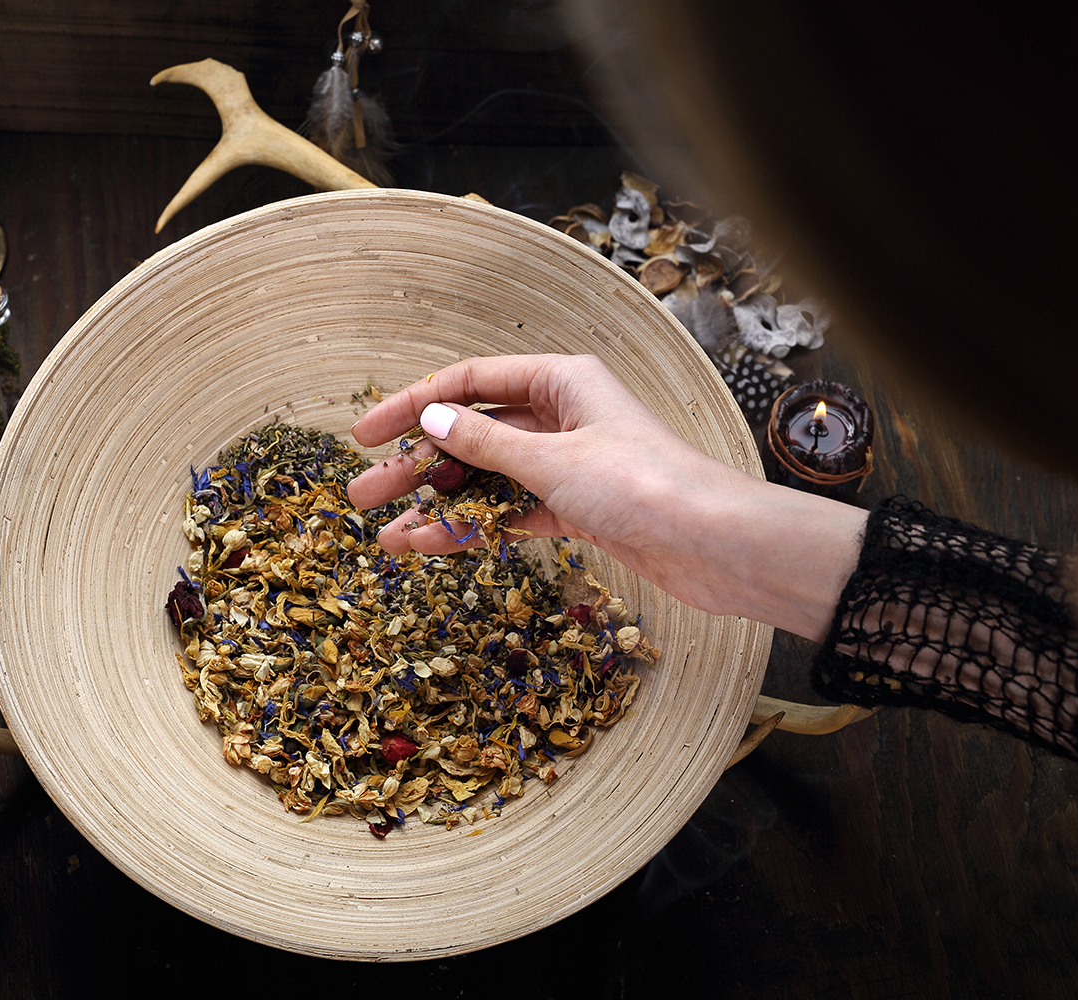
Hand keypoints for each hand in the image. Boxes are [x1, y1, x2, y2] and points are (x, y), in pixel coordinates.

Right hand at [346, 354, 866, 639]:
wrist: (716, 546)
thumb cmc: (644, 486)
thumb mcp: (554, 459)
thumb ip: (487, 443)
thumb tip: (432, 418)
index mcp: (560, 380)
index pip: (466, 383)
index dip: (411, 406)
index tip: (364, 435)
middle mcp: (561, 415)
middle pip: (471, 434)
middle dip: (416, 467)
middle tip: (361, 496)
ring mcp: (568, 463)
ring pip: (487, 480)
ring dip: (440, 506)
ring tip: (387, 537)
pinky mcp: (578, 508)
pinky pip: (512, 512)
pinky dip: (476, 528)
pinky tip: (434, 547)